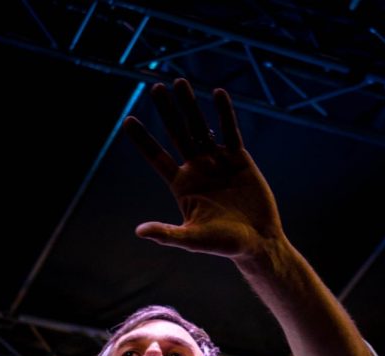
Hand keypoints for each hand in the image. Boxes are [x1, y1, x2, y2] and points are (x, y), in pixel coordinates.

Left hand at [123, 79, 284, 260]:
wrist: (257, 242)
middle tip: (154, 88)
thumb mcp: (192, 239)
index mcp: (182, 186)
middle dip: (166, 112)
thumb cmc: (224, 244)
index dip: (143, 140)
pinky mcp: (239, 159)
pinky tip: (217, 93)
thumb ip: (167, 234)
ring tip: (180, 82)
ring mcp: (218, 162)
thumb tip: (139, 232)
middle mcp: (197, 170)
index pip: (157, 158)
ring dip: (190, 106)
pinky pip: (230, 131)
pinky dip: (224, 113)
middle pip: (177, 135)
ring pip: (201, 128)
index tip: (127, 120)